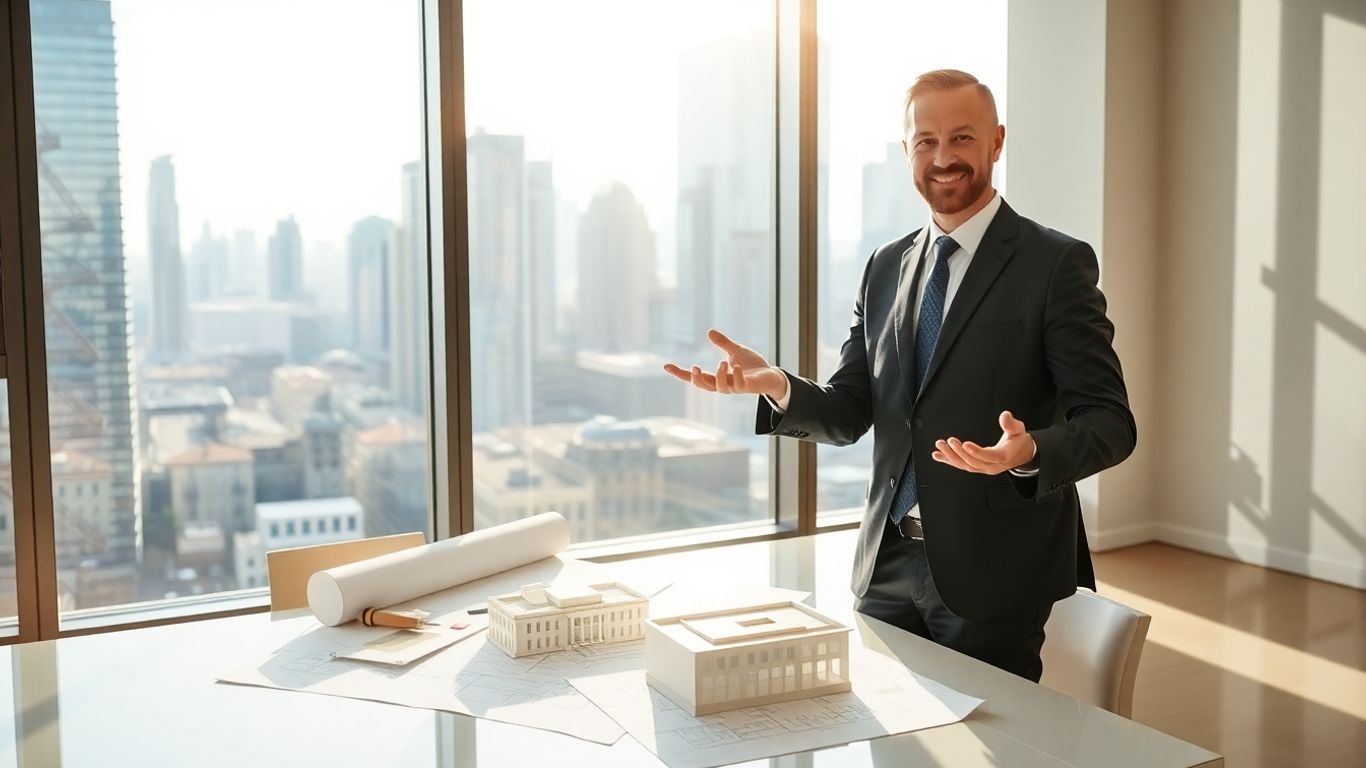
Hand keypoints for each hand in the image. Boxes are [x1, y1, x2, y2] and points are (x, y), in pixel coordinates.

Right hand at [663, 329, 788, 400]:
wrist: (771, 375)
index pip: (695, 377)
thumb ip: (723, 343)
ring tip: (721, 362)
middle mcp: (724, 384)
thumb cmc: (753, 366)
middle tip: (694, 367)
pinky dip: (737, 376)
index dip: (681, 373)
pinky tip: (737, 366)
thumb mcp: (736, 351)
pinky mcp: (748, 387)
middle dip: (696, 379)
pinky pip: (740, 385)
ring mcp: (736, 387)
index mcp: (718, 376)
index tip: (666, 366)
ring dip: (719, 376)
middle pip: (704, 386)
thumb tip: (709, 332)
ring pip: (721, 388)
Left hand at [932, 411, 1036, 474]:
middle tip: (949, 441)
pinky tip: (938, 456)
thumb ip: (1011, 423)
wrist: (1021, 454)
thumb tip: (1005, 415)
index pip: (989, 456)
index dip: (976, 452)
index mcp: (1003, 456)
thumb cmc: (1018, 441)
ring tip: (940, 447)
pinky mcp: (977, 467)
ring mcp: (983, 468)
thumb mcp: (1018, 430)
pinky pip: (961, 465)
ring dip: (950, 457)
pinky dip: (949, 461)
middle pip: (973, 462)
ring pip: (965, 465)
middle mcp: (992, 466)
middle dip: (959, 453)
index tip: (965, 444)